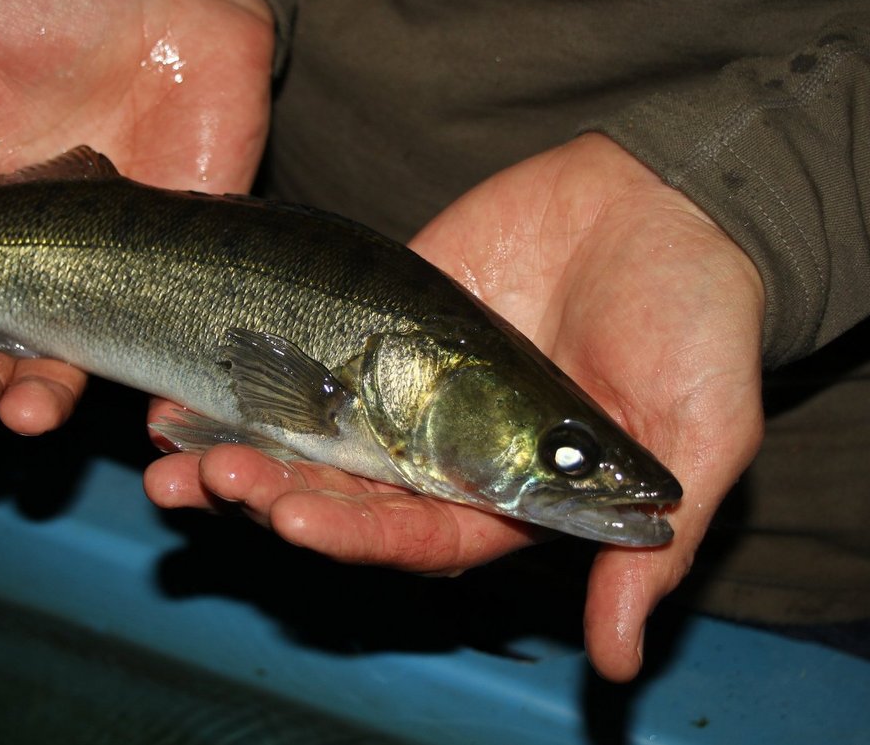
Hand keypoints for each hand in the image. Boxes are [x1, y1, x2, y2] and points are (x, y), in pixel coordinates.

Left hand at [144, 133, 765, 680]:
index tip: (293, 514)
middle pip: (340, 493)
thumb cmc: (701, 325)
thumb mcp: (697, 442)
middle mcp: (444, 452)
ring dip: (237, 443)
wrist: (675, 203)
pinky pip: (307, 350)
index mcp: (508, 497)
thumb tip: (619, 667)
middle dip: (269, 492)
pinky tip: (190, 373)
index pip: (415, 538)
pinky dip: (253, 366)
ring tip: (168, 445)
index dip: (353, 536)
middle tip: (204, 480)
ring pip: (306, 431)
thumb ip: (641, 552)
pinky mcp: (381, 317)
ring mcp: (405, 384)